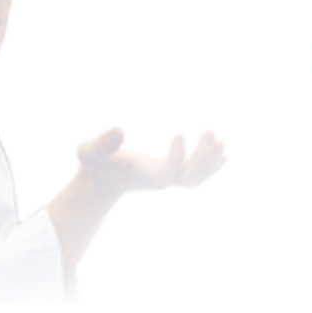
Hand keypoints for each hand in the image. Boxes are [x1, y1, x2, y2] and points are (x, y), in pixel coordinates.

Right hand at [76, 129, 225, 195]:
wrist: (100, 181)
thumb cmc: (95, 164)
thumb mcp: (89, 152)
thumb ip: (101, 144)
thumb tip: (119, 131)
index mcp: (143, 175)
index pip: (167, 172)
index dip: (177, 156)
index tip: (180, 133)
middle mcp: (159, 179)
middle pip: (188, 178)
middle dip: (202, 158)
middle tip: (211, 133)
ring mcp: (167, 178)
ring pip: (195, 177)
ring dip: (210, 162)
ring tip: (221, 142)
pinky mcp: (170, 174)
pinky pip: (195, 174)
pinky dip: (210, 165)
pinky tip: (222, 152)